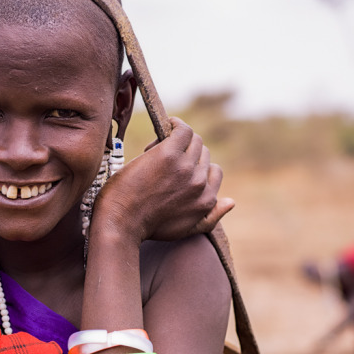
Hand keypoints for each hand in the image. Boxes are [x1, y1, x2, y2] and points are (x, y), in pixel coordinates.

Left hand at [93, 118, 233, 242]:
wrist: (121, 222)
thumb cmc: (148, 227)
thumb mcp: (186, 230)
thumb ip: (210, 218)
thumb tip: (231, 201)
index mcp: (207, 200)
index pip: (214, 171)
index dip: (195, 167)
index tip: (177, 169)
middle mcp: (200, 183)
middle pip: (203, 153)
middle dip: (185, 153)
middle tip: (161, 162)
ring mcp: (186, 167)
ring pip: (193, 140)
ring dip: (176, 140)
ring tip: (155, 151)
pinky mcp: (169, 154)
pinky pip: (182, 129)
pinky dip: (175, 124)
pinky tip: (167, 125)